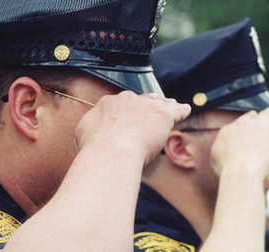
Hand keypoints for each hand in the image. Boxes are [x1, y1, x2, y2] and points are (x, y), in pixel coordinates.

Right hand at [75, 91, 190, 163]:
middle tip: (150, 113)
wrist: (111, 152)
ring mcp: (146, 105)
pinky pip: (176, 110)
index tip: (127, 118)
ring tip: (171, 107)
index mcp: (108, 104)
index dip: (125, 111)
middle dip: (145, 105)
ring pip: (158, 103)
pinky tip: (186, 109)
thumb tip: (90, 133)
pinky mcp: (163, 114)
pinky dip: (182, 110)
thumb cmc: (94, 150)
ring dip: (164, 105)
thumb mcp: (83, 135)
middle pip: (140, 100)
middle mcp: (127, 99)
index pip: (120, 104)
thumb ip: (90, 129)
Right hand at [210, 108, 268, 177]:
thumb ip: (219, 150)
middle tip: (268, 113)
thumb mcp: (215, 158)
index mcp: (230, 129)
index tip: (254, 116)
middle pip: (257, 116)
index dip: (250, 117)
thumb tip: (224, 150)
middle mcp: (245, 125)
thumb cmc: (227, 169)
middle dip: (263, 114)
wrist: (241, 171)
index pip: (242, 119)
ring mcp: (260, 128)